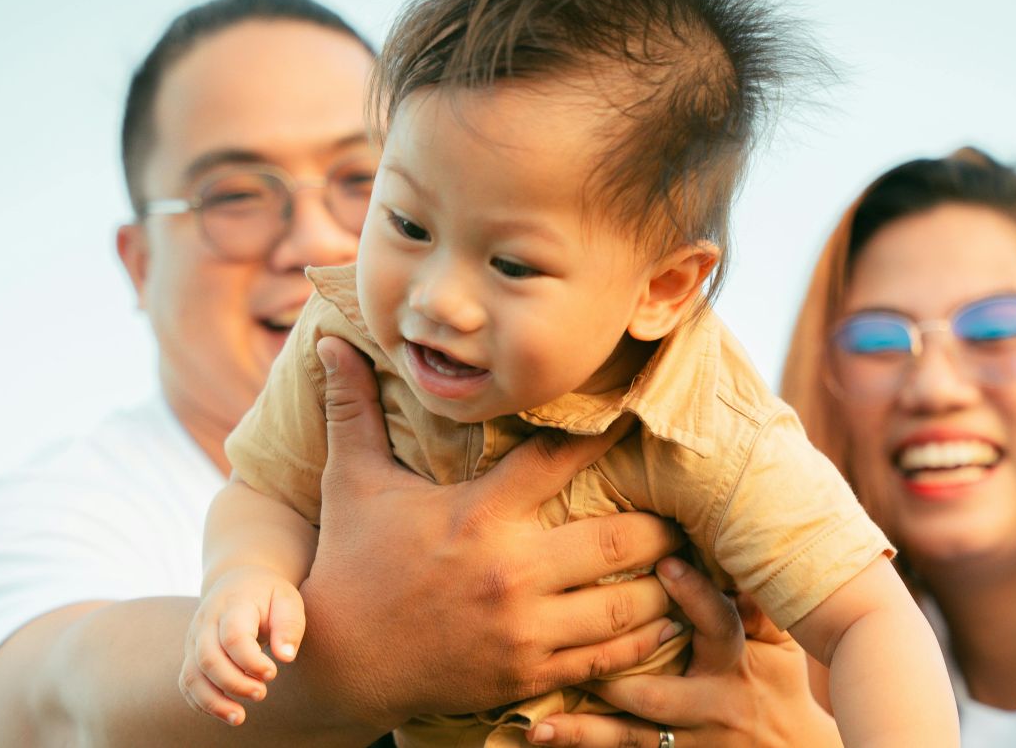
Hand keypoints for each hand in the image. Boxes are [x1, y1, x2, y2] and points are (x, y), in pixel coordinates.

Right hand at [179, 566, 307, 725]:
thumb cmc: (267, 595)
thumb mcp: (286, 599)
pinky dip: (201, 702)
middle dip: (234, 683)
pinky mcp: (191, 655)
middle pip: (209, 658)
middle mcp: (206, 623)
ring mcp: (194, 640)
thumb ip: (289, 625)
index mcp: (232, 605)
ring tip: (239, 717)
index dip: (251, 661)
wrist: (237, 582)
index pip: (233, 637)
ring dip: (213, 701)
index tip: (272, 673)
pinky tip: (224, 712)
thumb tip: (286, 657)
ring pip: (192, 675)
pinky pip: (187, 683)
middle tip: (262, 694)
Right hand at [294, 337, 686, 730]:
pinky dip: (643, 641)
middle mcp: (511, 571)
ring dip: (664, 586)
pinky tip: (665, 622)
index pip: (559, 459)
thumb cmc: (347, 564)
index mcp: (478, 515)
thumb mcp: (350, 482)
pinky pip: (605, 658)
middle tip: (682, 512)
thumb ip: (353, 410)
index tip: (640, 414)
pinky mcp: (527, 673)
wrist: (335, 663)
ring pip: (625, 605)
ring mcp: (523, 628)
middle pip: (619, 540)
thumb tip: (329, 343)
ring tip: (687, 568)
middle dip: (662, 526)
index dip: (608, 433)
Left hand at [528, 558, 841, 747]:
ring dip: (583, 727)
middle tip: (564, 639)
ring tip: (539, 716)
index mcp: (738, 665)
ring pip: (631, 737)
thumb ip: (753, 602)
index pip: (719, 627)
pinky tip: (541, 735)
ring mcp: (691, 741)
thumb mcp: (778, 644)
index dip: (694, 594)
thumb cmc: (779, 684)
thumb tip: (732, 546)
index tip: (664, 560)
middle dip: (611, 671)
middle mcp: (713, 707)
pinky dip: (582, 745)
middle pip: (657, 693)